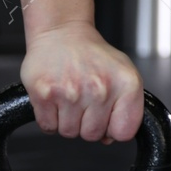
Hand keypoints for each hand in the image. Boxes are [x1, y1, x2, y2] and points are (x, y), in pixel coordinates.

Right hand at [20, 20, 144, 142]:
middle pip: (92, 135)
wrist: (62, 33)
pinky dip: (50, 118)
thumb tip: (109, 138)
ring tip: (70, 97)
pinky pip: (48, 127)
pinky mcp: (44, 94)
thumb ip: (125, 108)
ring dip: (67, 120)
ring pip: (69, 133)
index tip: (107, 117)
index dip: (113, 128)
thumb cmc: (93, 55)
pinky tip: (56, 99)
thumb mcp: (123, 74)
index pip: (124, 132)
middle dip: (86, 123)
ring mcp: (71, 92)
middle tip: (84, 101)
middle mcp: (100, 88)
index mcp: (126, 84)